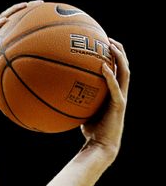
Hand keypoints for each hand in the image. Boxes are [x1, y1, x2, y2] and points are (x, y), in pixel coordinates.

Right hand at [0, 1, 42, 81]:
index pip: (18, 19)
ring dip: (14, 10)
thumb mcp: (7, 63)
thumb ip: (17, 62)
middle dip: (27, 6)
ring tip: (25, 5)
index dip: (30, 13)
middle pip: (13, 13)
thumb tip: (34, 69)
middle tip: (40, 2)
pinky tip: (6, 21)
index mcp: (3, 32)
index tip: (44, 9)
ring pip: (3, 16)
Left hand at [81, 39, 129, 160]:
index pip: (117, 70)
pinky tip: (104, 67)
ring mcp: (121, 98)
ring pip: (125, 73)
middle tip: (109, 38)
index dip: (114, 56)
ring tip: (111, 45)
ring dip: (119, 58)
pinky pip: (115, 88)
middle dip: (119, 51)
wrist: (101, 146)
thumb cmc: (91, 131)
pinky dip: (110, 77)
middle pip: (124, 66)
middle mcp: (120, 93)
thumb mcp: (83, 111)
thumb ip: (78, 99)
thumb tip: (60, 90)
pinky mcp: (119, 106)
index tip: (104, 44)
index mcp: (114, 93)